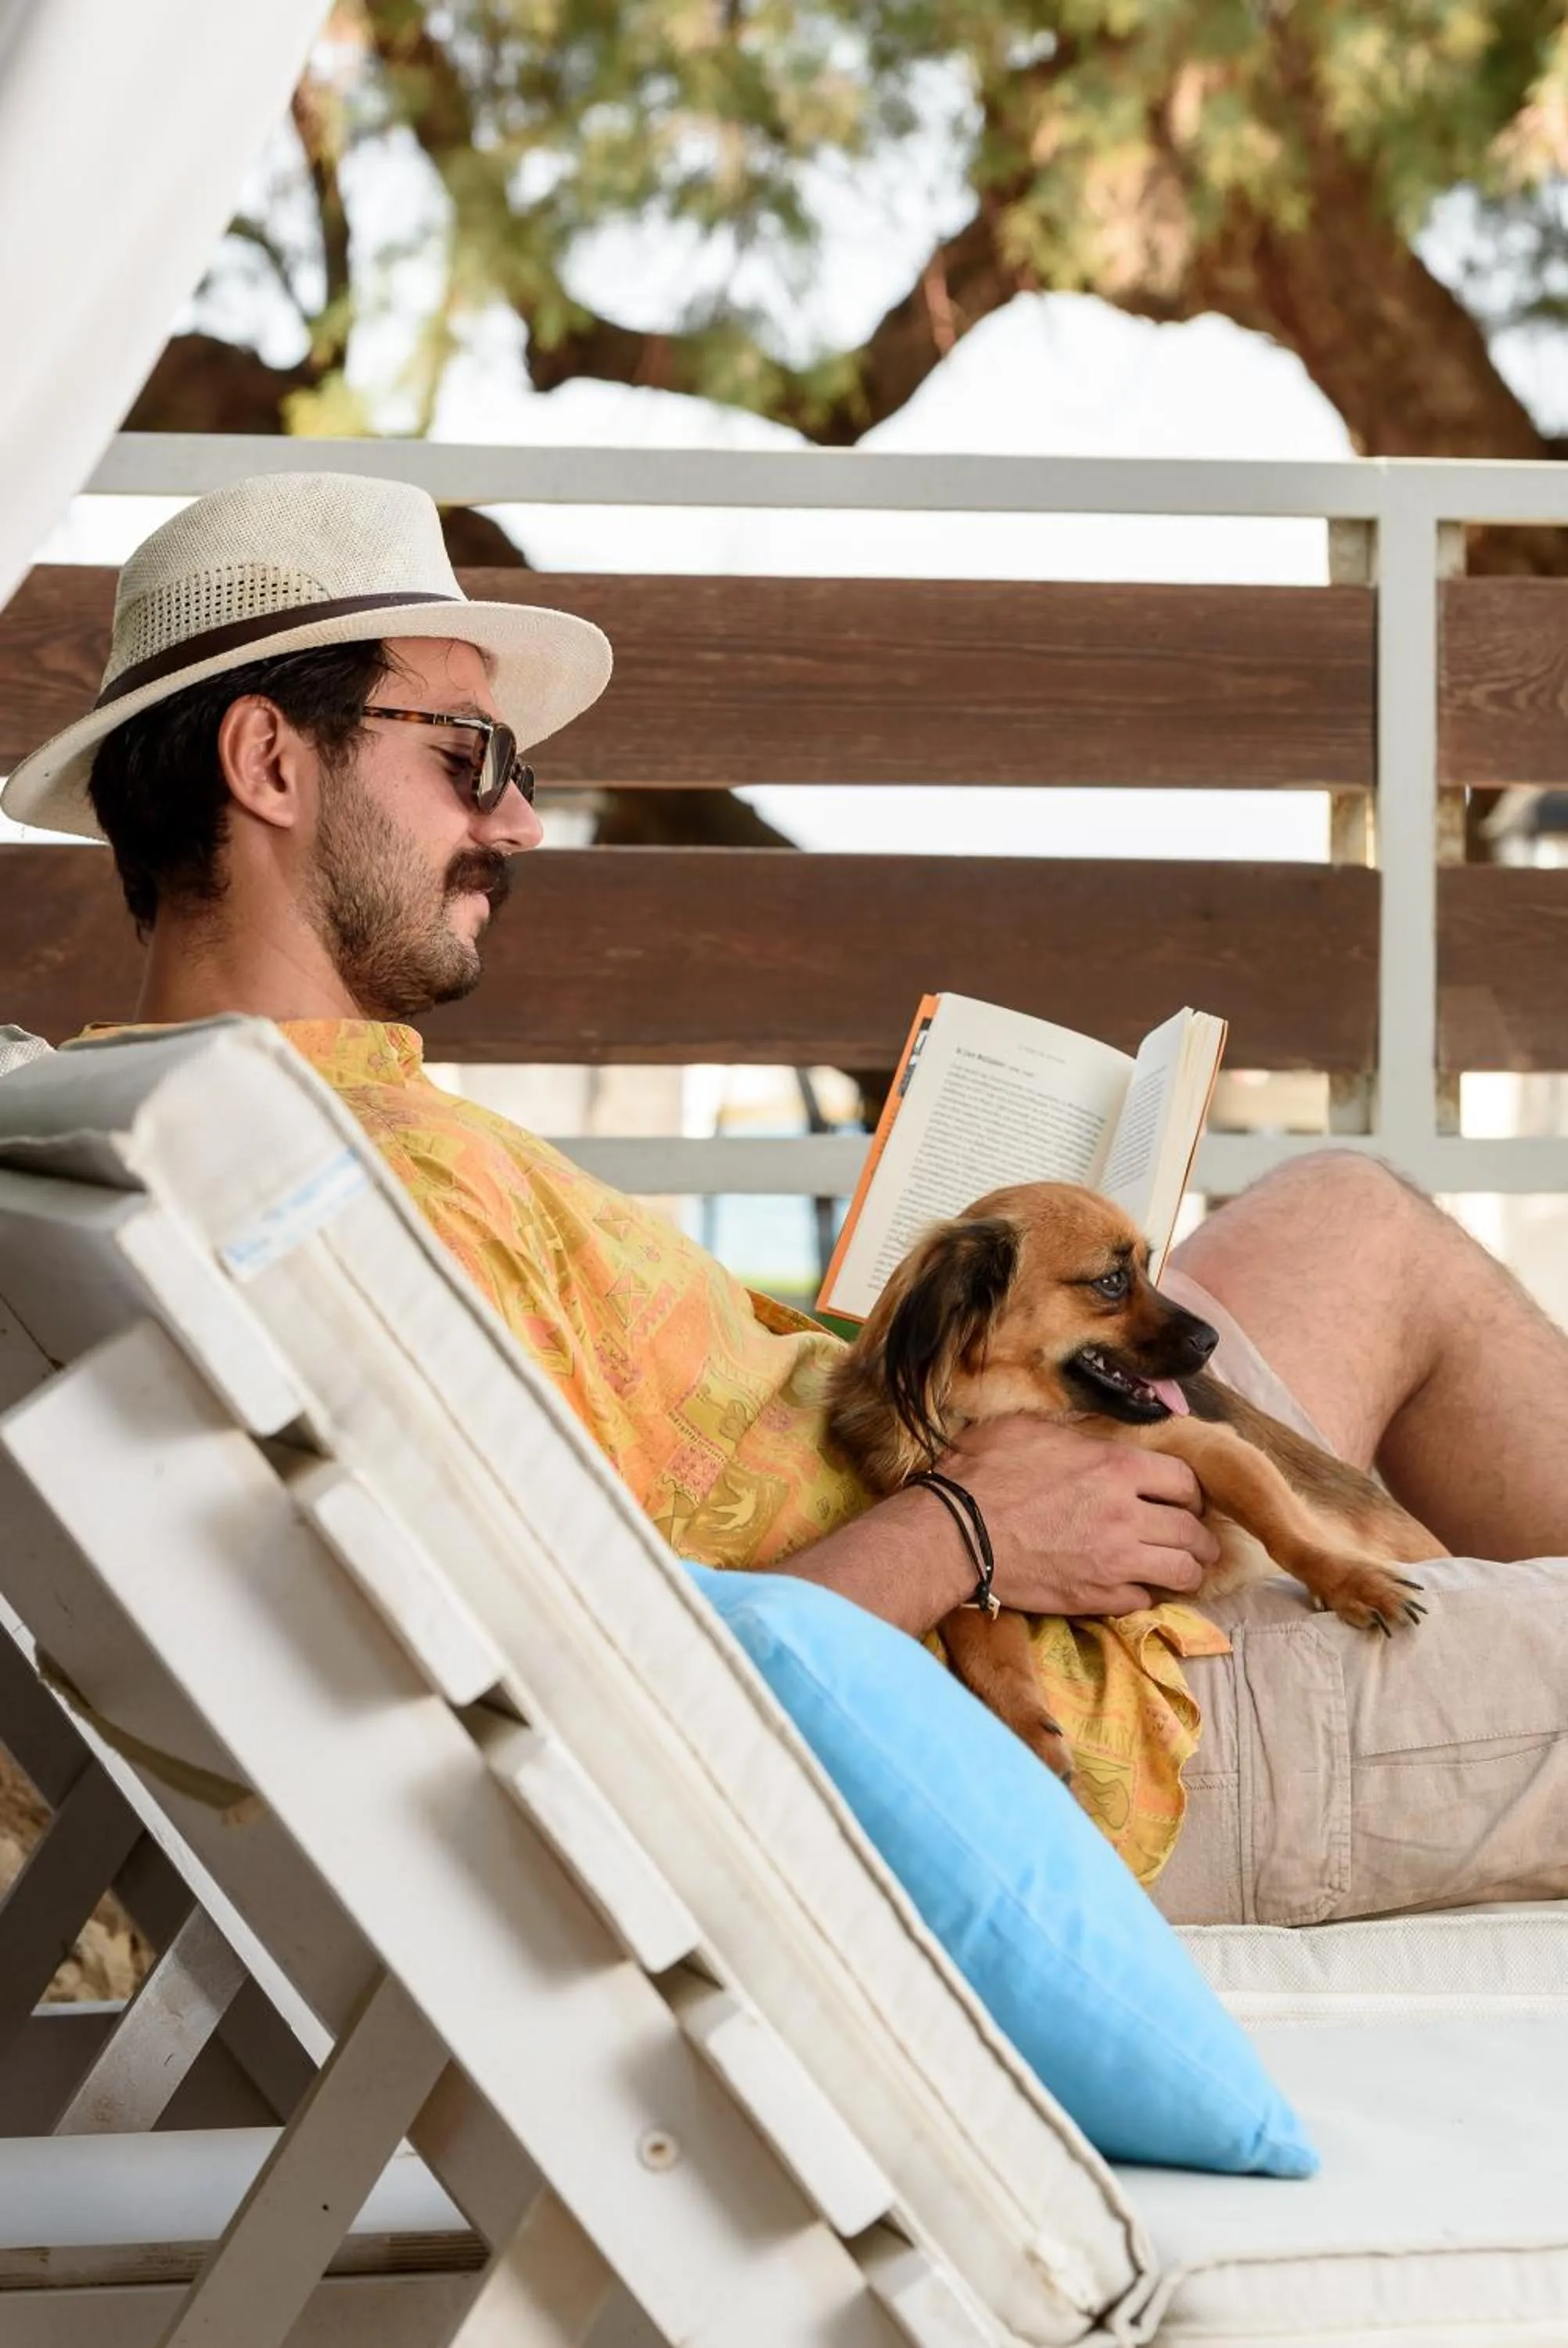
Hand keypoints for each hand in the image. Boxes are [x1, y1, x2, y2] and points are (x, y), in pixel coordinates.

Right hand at [935, 1415, 1221, 1616]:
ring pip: (1181, 1572)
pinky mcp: (1094, 1597)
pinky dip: (1145, 1593)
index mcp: (1116, 1468)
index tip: (1187, 1499)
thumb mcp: (1031, 1429)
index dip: (1191, 1492)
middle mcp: (1126, 1516)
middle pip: (1192, 1532)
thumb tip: (1093, 1429)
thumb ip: (1075, 1431)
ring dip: (1188, 1570)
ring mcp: (1114, 1561)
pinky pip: (1142, 1600)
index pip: (1185, 1482)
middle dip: (1201, 1538)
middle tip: (1199, 1541)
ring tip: (1185, 1570)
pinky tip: (1137, 1586)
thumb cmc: (984, 1472)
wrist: (955, 1531)